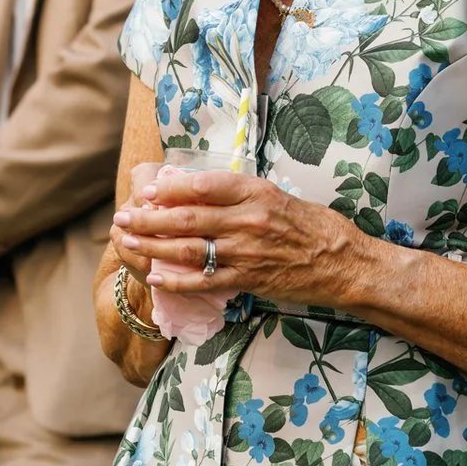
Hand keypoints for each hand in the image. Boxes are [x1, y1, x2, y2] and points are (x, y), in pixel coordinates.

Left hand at [111, 166, 360, 304]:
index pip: (204, 185)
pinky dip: (176, 281)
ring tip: (129, 242)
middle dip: (148, 217)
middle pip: (187, 218)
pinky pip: (204, 281)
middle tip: (123, 216)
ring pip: (189, 249)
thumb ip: (239, 194)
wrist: (344, 263)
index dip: (171, 188)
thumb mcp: (277, 197)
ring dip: (153, 246)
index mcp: (257, 193)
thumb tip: (196, 189)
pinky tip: (155, 278)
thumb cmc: (312, 226)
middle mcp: (249, 220)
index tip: (148, 190)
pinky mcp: (248, 279)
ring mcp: (247, 252)